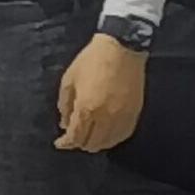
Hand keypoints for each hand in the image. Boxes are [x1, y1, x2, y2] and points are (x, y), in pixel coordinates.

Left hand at [56, 32, 147, 151]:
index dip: (66, 143)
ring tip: (87, 136)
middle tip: (72, 137)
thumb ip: (65, 104)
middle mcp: (106, 118)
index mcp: (86, 108)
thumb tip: (64, 124)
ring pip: (108, 143)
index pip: (75, 136)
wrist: (121, 50)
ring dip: (95, 143)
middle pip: (91, 144)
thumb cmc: (91, 61)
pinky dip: (111, 139)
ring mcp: (122, 117)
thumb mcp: (69, 80)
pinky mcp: (135, 114)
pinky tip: (104, 134)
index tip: (59, 143)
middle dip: (79, 143)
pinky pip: (122, 135)